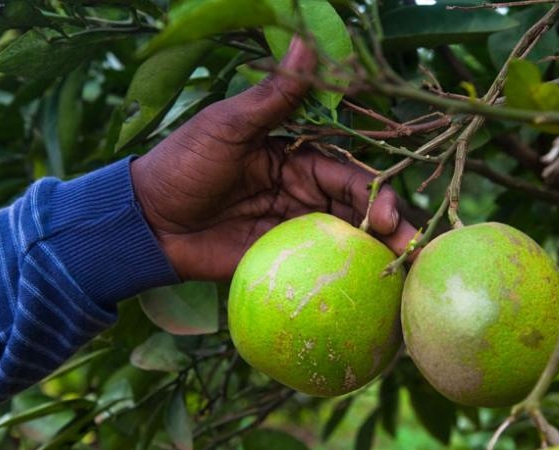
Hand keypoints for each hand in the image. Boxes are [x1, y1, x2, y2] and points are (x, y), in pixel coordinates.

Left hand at [131, 36, 415, 280]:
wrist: (145, 220)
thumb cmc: (183, 164)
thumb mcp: (228, 125)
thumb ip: (275, 96)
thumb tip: (309, 45)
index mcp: (298, 158)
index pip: (348, 174)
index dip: (373, 192)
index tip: (388, 213)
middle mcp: (303, 194)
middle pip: (358, 211)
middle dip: (389, 227)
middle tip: (412, 247)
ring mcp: (293, 231)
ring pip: (346, 243)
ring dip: (377, 257)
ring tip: (403, 275)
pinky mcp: (281, 262)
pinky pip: (319, 271)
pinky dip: (345, 280)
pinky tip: (370, 294)